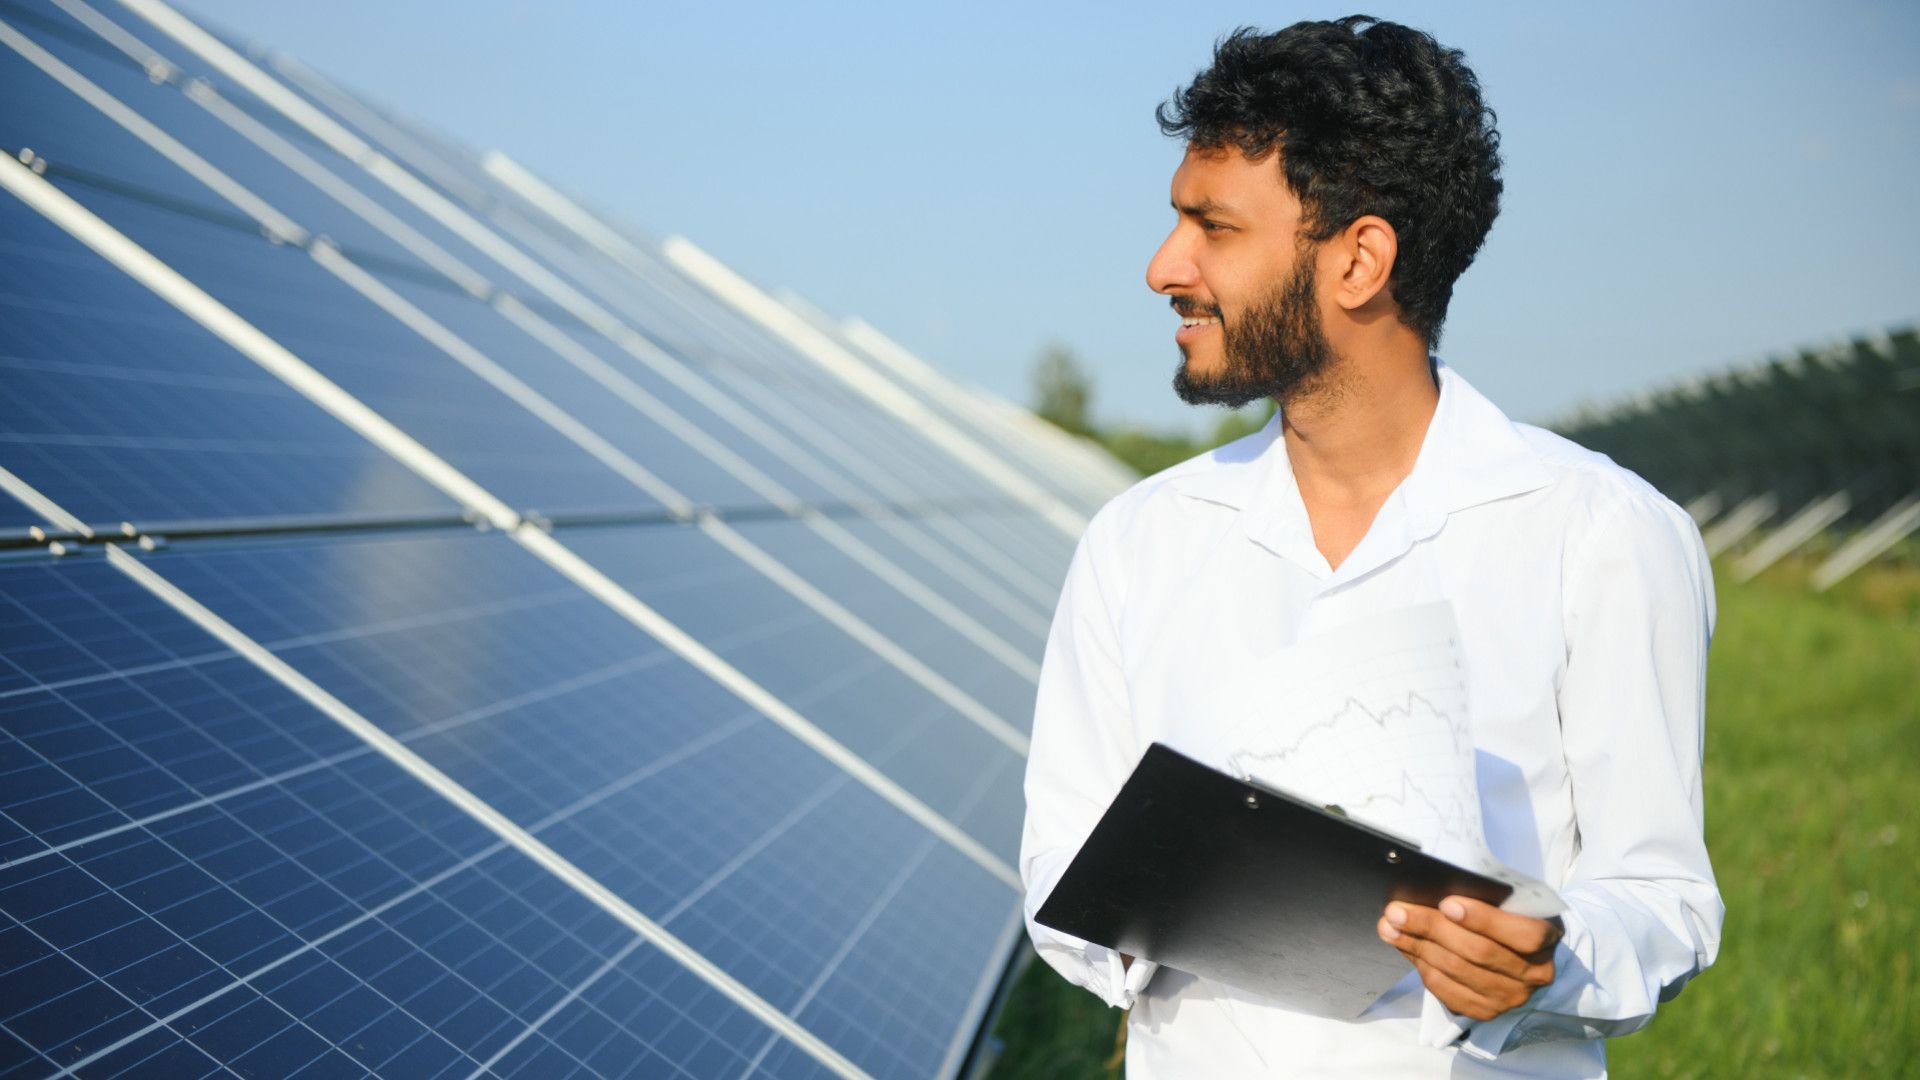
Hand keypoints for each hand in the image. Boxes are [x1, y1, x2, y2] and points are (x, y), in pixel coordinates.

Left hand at [1377, 896, 1561, 1020]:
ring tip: (1390, 926)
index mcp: (1547, 937)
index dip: (1483, 919)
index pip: (1522, 934)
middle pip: (1479, 952)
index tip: (1447, 903)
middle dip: (1432, 928)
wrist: (1522, 953)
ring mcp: (1510, 996)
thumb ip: (1484, 896)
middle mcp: (1534, 973)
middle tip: (1397, 911)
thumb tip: (1431, 888)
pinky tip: (1405, 947)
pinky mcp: (1486, 1011)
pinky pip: (1447, 990)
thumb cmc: (1510, 915)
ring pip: (1457, 970)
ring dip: (1417, 946)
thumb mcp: (1511, 901)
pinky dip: (1421, 966)